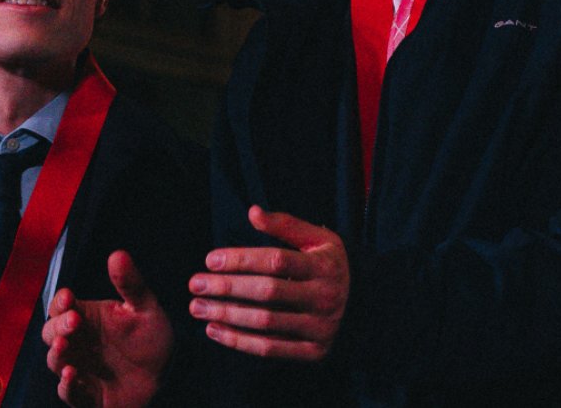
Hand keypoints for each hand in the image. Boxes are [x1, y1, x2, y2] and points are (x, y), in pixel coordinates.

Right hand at [43, 250, 171, 407]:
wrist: (167, 375)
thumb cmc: (151, 338)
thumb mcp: (145, 308)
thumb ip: (131, 284)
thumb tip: (118, 254)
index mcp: (87, 318)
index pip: (61, 307)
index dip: (61, 302)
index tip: (69, 297)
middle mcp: (77, 342)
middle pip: (51, 332)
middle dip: (58, 326)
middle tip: (73, 322)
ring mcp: (78, 368)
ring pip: (55, 360)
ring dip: (57, 353)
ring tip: (64, 346)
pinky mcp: (85, 394)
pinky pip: (67, 391)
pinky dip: (66, 384)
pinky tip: (71, 374)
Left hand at [189, 205, 349, 360]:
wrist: (365, 304)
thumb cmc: (329, 265)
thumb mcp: (317, 239)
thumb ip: (286, 225)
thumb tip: (253, 211)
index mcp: (324, 266)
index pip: (277, 261)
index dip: (241, 259)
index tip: (211, 259)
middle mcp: (324, 296)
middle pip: (268, 292)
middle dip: (227, 288)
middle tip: (194, 284)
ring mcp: (320, 326)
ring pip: (265, 322)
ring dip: (226, 315)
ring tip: (197, 307)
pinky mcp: (313, 350)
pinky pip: (269, 348)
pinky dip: (238, 341)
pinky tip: (214, 330)